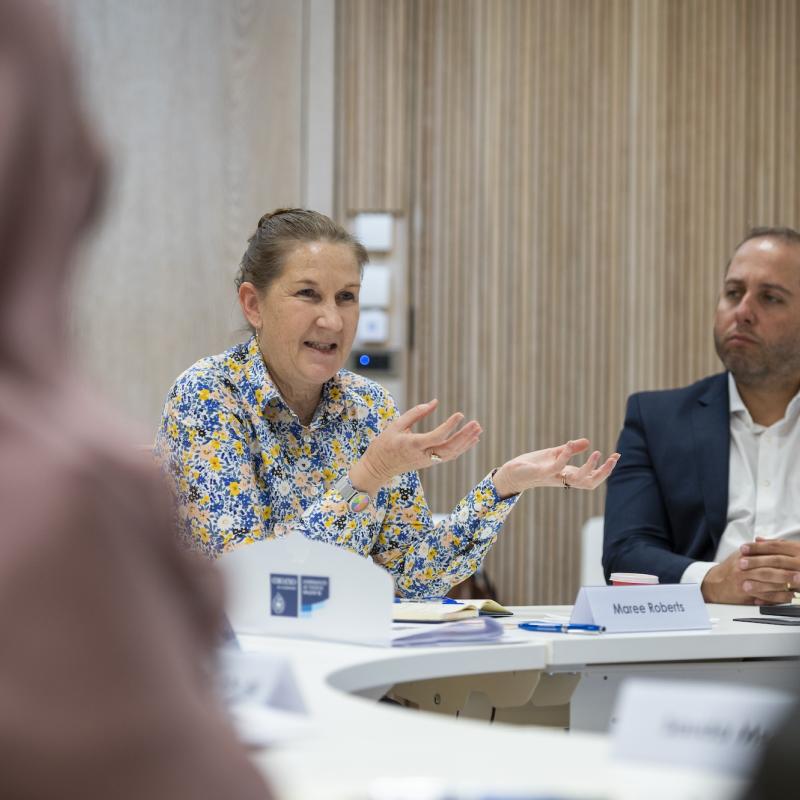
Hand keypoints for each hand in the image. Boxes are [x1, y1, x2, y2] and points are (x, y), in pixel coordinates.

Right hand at [349, 399, 480, 495]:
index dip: (450, 426)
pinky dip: (462, 448)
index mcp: (413, 445)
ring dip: (466, 442)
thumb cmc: (385, 444)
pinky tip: (472, 439)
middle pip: (449, 448)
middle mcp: (423, 455)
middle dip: (464, 436)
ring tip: (478, 429)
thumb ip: (415, 413)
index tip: (460, 414)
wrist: (378, 467)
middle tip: (476, 423)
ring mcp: (428, 461)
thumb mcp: (396, 425)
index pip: (437, 437)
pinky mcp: (430, 463)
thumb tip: (434, 402)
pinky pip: (449, 456)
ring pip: (452, 454)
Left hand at [491, 438, 619, 498]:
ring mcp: (553, 477)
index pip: (592, 476)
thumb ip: (570, 449)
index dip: (606, 469)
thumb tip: (587, 442)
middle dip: (605, 472)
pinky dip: (566, 456)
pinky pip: (557, 467)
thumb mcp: (554, 454)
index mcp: (568, 475)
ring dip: (589, 467)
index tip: (617, 455)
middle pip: (590, 483)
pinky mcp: (541, 473)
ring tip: (597, 452)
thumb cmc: (532, 465)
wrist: (511, 473)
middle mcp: (563, 479)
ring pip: (577, 479)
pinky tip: (570, 445)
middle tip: (614, 457)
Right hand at [701, 539, 798, 604]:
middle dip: (786, 571)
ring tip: (797, 585)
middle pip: (768, 567)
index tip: (796, 559)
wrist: (713, 584)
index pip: (766, 554)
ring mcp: (744, 579)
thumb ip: (759, 549)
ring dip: (785, 584)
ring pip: (767, 581)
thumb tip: (776, 542)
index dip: (782, 556)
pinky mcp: (744, 592)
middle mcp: (744, 566)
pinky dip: (778, 597)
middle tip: (799, 574)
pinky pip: (764, 595)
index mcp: (745, 555)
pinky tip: (788, 596)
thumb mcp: (741, 555)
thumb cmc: (730, 570)